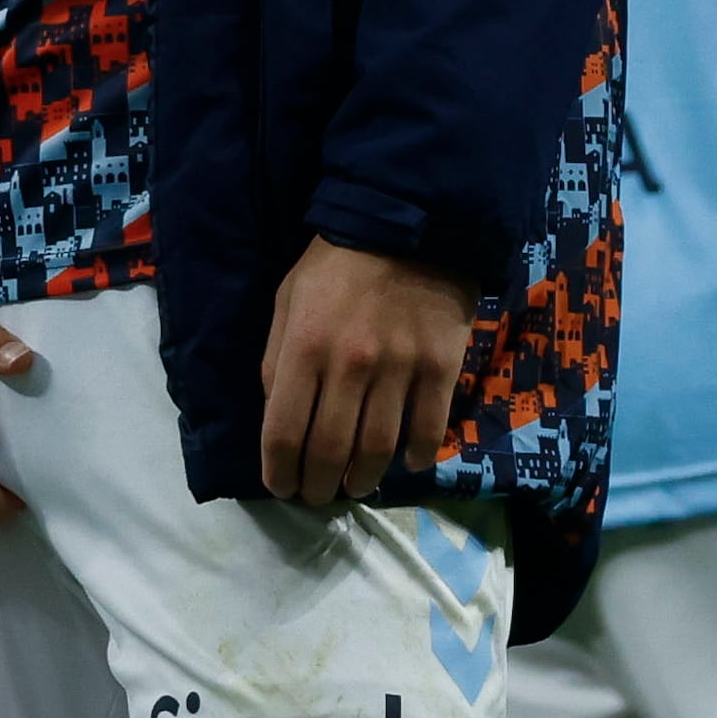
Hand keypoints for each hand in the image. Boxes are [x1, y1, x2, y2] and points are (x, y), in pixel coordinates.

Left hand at [260, 237, 477, 504]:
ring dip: (363, 480)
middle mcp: (349, 366)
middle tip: (318, 495)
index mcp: (303, 347)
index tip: (281, 486)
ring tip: (357, 486)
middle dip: (318, 487)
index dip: (279, 473)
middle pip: (330, 452)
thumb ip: (277, 358)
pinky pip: (428, 430)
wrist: (410, 222)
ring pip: (378, 451)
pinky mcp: (440, 367)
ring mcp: (399, 369)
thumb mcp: (288, 298)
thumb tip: (275, 415)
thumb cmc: (337, 263)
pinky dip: (417, 457)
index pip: (283, 433)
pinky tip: (408, 462)